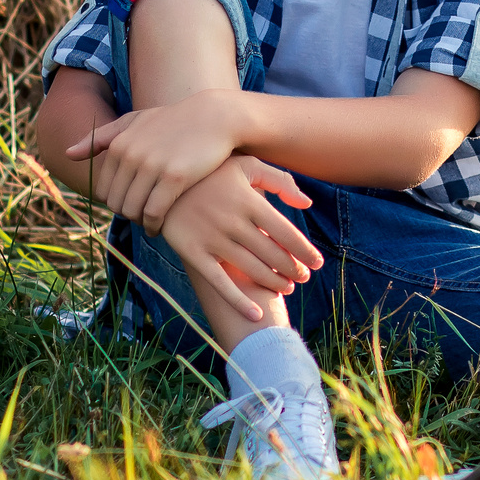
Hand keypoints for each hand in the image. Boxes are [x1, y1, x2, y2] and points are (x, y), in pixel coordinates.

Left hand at [64, 88, 250, 231]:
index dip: (116, 201)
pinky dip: (153, 226)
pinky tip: (159, 227)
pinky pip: (154, 214)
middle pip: (116, 203)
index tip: (131, 203)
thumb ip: (100, 138)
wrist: (215, 118)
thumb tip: (68, 153)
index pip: (104, 190)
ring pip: (133, 211)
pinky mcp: (174, 178)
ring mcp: (152, 166)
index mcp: (119, 144)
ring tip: (150, 221)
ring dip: (139, 222)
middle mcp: (131, 155)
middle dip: (127, 213)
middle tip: (141, 215)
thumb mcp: (135, 122)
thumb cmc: (173, 121)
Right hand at [157, 156, 323, 320]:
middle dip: (293, 270)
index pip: (287, 233)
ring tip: (286, 287)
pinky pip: (220, 283)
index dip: (305, 252)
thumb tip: (306, 205)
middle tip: (302, 277)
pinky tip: (256, 314)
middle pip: (272, 254)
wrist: (162, 178)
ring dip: (274, 283)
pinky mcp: (192, 253)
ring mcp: (211, 239)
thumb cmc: (213, 172)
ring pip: (252, 270)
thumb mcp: (246, 165)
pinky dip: (239, 302)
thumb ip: (279, 180)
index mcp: (249, 201)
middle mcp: (233, 221)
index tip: (316, 263)